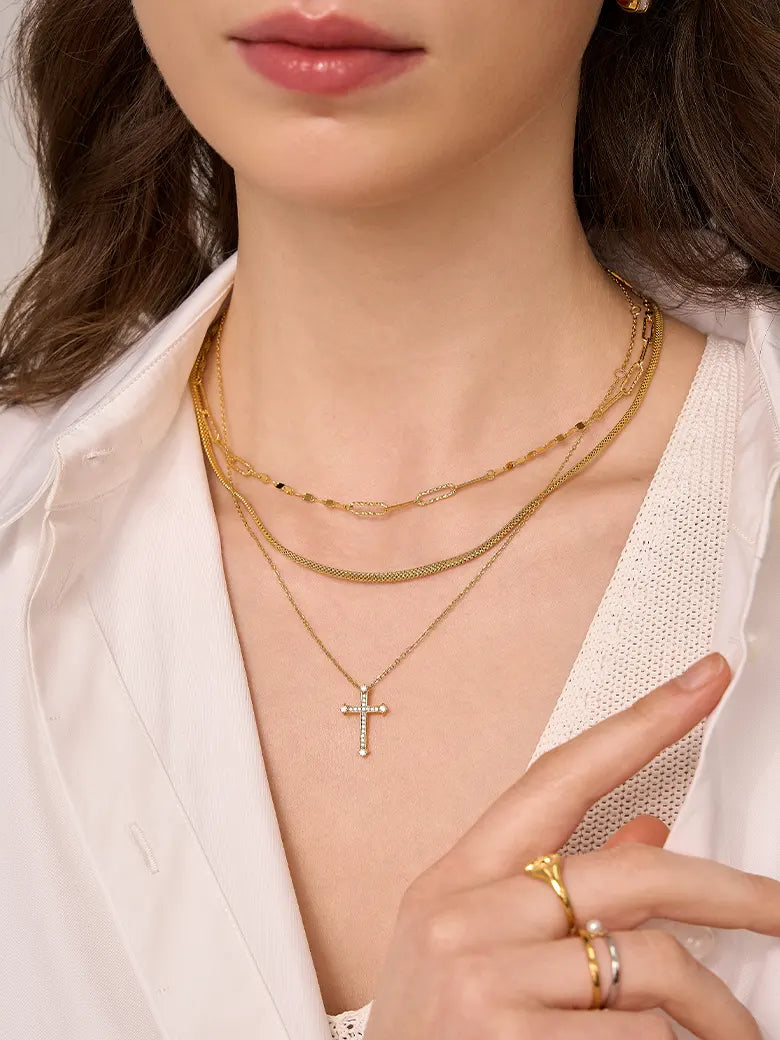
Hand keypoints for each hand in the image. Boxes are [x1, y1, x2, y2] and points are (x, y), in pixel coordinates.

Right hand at [364, 652, 778, 1038]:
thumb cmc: (431, 1035)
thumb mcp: (476, 948)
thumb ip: (558, 890)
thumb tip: (650, 833)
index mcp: (457, 878)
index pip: (560, 776)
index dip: (641, 723)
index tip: (704, 680)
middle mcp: (466, 917)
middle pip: (634, 873)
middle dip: (732, 893)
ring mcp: (487, 982)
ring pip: (652, 965)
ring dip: (712, 1010)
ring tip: (730, 1034)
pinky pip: (641, 1036)